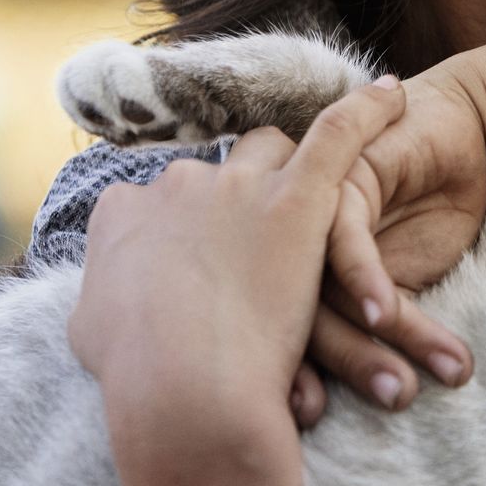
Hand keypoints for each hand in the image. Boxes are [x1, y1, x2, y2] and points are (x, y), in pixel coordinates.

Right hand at [67, 76, 407, 485]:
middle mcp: (178, 184)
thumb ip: (104, 300)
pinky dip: (368, 110)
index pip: (162, 200)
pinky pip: (339, 132)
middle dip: (236, 201)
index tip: (200, 260)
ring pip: (271, 150)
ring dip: (288, 171)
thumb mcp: (93, 335)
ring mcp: (237, 186)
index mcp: (124, 212)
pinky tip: (392, 95)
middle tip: (258, 246)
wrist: (181, 391)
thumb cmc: (137, 378)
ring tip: (309, 198)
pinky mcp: (297, 196)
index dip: (186, 228)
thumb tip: (104, 302)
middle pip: (217, 172)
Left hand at [287, 47, 485, 427]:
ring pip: (320, 287)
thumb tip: (347, 391)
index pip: (269, 328)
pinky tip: (387, 315)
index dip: (291, 378)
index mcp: (281, 262)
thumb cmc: (424, 209)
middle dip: (340, 369)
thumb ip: (363, 320)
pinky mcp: (343, 180)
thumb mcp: (395, 279)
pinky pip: (346, 238)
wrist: (466, 137)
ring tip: (402, 388)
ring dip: (363, 343)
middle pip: (288, 315)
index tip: (315, 416)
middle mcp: (284, 237)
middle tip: (378, 405)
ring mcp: (308, 206)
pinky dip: (367, 281)